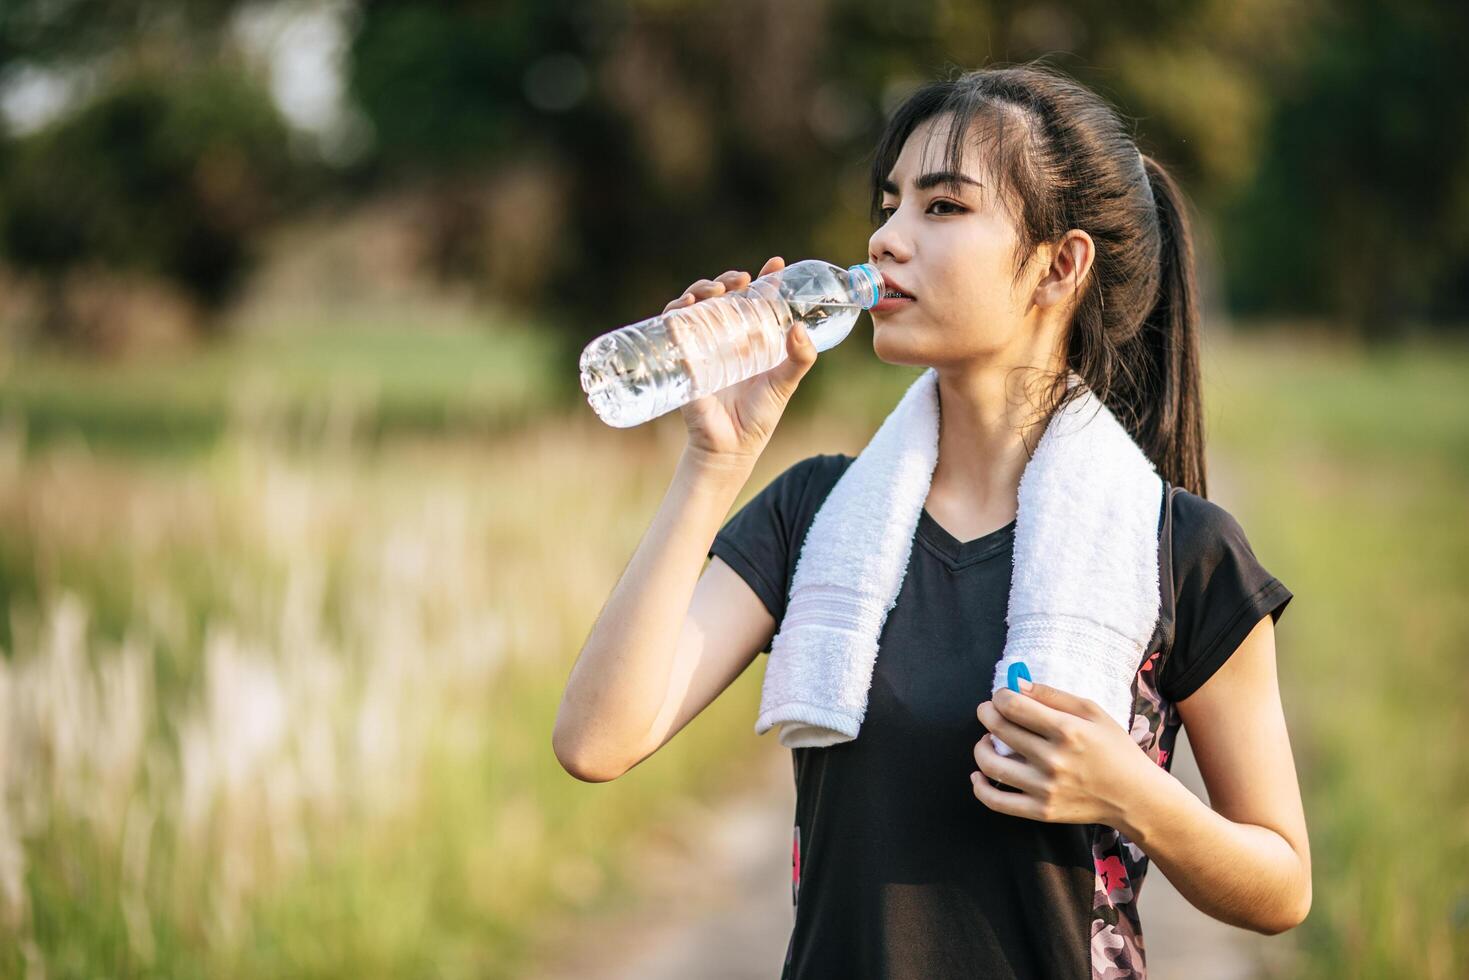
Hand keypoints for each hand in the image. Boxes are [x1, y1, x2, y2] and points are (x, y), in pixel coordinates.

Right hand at [668, 257, 817, 464]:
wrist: (730, 447)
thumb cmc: (758, 416)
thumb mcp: (785, 383)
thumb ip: (799, 358)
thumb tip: (800, 328)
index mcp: (752, 338)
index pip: (757, 300)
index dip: (766, 279)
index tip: (775, 264)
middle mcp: (726, 338)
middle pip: (722, 296)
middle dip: (728, 279)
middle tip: (740, 279)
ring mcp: (702, 347)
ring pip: (696, 306)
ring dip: (700, 289)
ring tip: (714, 290)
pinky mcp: (683, 360)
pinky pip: (673, 329)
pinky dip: (675, 313)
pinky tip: (685, 307)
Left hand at [971, 682, 1156, 826]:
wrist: (1135, 797)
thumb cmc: (1115, 749)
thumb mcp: (1093, 712)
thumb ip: (1053, 695)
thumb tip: (1017, 685)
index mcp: (1067, 730)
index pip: (1013, 706)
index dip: (999, 697)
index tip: (1002, 697)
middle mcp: (1053, 759)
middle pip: (999, 729)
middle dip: (987, 714)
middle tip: (989, 712)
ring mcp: (1045, 788)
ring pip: (991, 764)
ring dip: (981, 747)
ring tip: (987, 741)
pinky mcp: (1041, 811)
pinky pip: (997, 801)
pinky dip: (980, 786)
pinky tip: (979, 774)